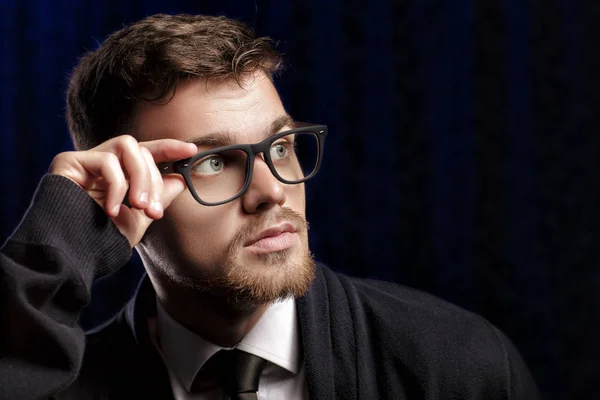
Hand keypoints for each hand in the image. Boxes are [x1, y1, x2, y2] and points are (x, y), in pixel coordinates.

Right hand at [49, 135, 196, 246]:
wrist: (70, 256)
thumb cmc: (101, 241)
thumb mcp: (139, 219)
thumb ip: (157, 197)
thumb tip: (179, 179)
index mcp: (118, 175)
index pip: (146, 152)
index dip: (168, 148)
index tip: (191, 150)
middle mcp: (102, 164)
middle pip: (140, 150)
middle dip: (154, 180)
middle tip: (154, 211)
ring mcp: (85, 160)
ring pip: (127, 146)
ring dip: (141, 177)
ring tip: (138, 206)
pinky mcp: (68, 161)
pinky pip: (105, 161)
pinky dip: (117, 186)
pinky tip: (112, 210)